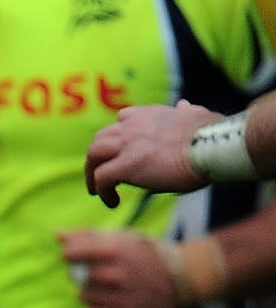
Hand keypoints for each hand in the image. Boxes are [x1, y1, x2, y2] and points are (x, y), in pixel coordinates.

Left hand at [56, 228, 178, 307]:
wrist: (184, 278)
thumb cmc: (148, 255)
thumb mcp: (124, 237)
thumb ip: (89, 236)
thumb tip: (57, 234)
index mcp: (115, 250)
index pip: (71, 253)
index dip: (72, 255)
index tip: (80, 256)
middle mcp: (116, 274)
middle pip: (75, 276)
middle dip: (83, 274)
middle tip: (102, 273)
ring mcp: (120, 297)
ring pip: (83, 296)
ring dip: (91, 293)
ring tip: (111, 288)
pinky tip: (109, 305)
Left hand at [85, 101, 220, 207]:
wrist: (215, 146)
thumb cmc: (213, 135)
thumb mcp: (198, 116)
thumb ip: (186, 112)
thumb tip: (184, 105)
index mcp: (150, 114)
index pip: (123, 118)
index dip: (118, 135)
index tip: (120, 151)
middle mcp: (134, 125)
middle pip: (101, 137)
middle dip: (97, 156)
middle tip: (98, 174)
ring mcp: (127, 144)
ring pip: (93, 154)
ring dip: (92, 173)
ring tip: (97, 190)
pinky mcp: (125, 165)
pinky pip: (101, 178)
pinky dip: (102, 191)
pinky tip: (112, 202)